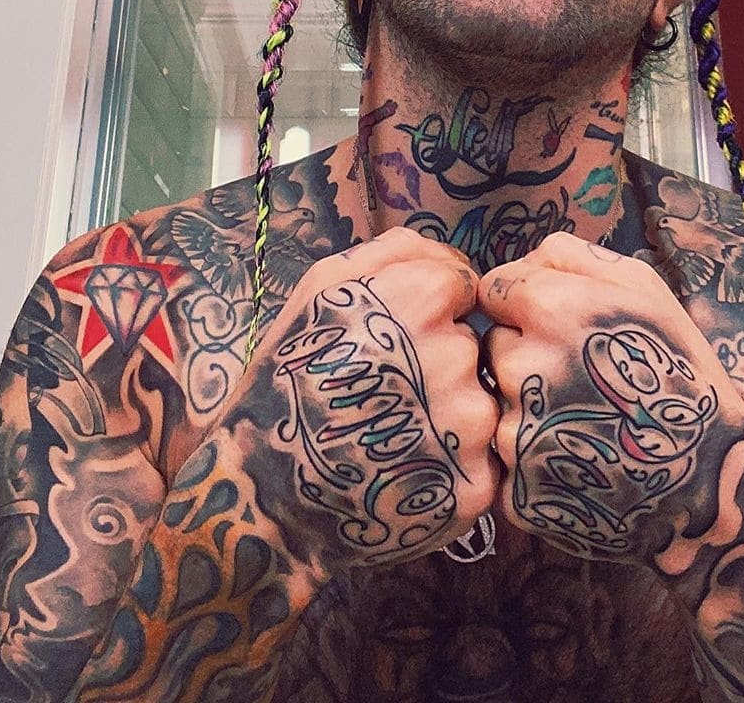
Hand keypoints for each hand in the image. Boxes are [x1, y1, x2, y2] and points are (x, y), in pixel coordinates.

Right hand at [214, 228, 499, 574]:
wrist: (262, 492)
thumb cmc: (289, 378)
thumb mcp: (321, 287)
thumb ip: (396, 251)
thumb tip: (454, 259)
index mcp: (421, 300)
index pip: (459, 287)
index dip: (426, 310)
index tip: (389, 339)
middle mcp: (454, 357)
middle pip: (469, 345)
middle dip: (436, 362)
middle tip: (383, 392)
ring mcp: (469, 426)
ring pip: (477, 402)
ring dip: (447, 415)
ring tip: (391, 434)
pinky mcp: (474, 484)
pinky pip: (480, 459)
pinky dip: (450, 466)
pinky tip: (406, 470)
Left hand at [479, 232, 738, 564]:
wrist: (710, 480)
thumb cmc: (678, 370)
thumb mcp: (642, 286)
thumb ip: (570, 255)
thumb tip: (520, 261)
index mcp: (550, 309)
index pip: (494, 290)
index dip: (524, 305)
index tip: (557, 326)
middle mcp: (523, 366)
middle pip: (494, 345)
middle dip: (524, 353)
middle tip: (580, 377)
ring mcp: (515, 432)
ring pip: (496, 400)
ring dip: (527, 404)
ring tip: (583, 417)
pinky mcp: (515, 487)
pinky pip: (504, 457)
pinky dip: (531, 455)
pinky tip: (576, 455)